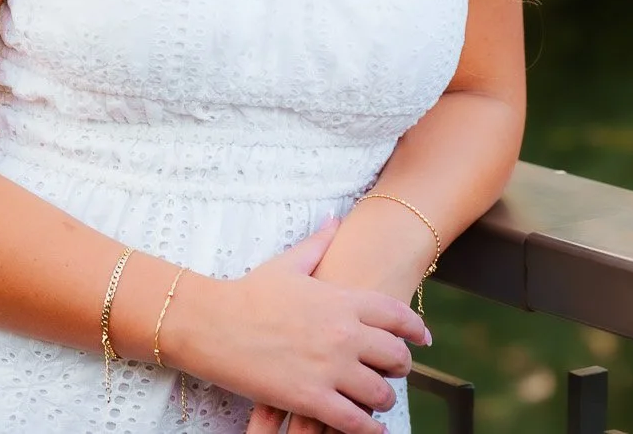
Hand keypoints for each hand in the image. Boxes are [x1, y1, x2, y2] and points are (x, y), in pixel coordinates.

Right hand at [161, 218, 427, 433]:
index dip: (416, 331)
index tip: (423, 340)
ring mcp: (330, 368)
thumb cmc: (247, 292)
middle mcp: (344, 333)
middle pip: (396, 356)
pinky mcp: (312, 398)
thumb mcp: (287, 264)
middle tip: (395, 373)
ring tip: (378, 401)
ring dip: (384, 399)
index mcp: (342, 300)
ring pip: (381, 393)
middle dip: (400, 367)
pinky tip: (370, 428)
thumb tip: (334, 220)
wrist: (210, 322)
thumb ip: (318, 243)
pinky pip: (356, 421)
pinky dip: (369, 429)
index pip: (398, 316)